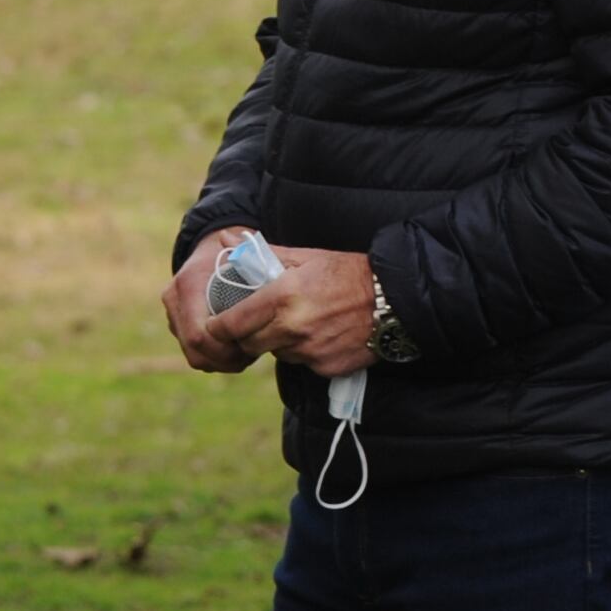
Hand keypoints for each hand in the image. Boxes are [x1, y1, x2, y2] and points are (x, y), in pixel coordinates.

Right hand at [166, 227, 263, 374]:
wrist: (211, 250)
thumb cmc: (235, 252)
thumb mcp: (245, 252)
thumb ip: (250, 259)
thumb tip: (252, 261)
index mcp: (188, 284)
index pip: (198, 334)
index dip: (225, 348)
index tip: (251, 344)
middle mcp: (174, 301)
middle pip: (195, 351)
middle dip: (226, 359)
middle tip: (253, 354)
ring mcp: (173, 315)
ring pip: (195, 357)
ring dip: (223, 362)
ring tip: (249, 354)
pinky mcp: (178, 327)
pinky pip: (195, 354)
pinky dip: (217, 359)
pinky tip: (239, 351)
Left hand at [228, 245, 380, 380]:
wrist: (394, 299)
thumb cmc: (348, 272)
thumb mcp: (308, 257)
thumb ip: (266, 256)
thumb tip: (232, 243)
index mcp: (283, 295)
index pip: (231, 323)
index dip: (218, 327)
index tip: (216, 324)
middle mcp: (293, 326)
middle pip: (248, 344)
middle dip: (247, 335)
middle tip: (256, 322)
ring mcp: (310, 350)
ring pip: (276, 353)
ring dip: (278, 342)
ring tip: (299, 322)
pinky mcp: (325, 367)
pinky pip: (302, 363)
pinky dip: (304, 352)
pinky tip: (322, 334)